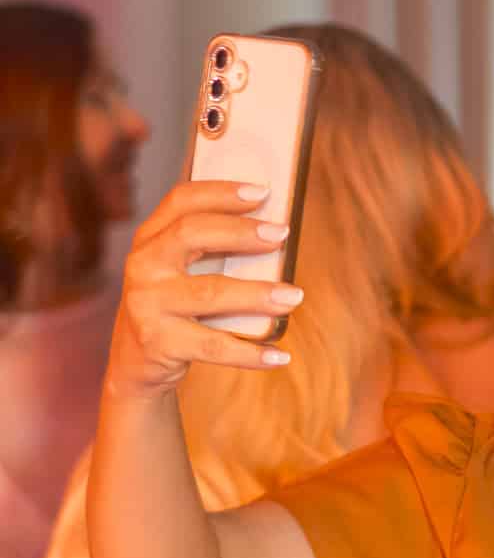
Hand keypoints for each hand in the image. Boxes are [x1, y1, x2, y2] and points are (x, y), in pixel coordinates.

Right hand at [106, 181, 297, 398]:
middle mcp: (143, 266)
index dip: (221, 192)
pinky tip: (280, 356)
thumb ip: (211, 248)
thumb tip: (276, 231)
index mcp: (150, 239)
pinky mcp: (159, 343)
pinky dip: (251, 353)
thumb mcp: (179, 270)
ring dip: (257, 294)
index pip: (181, 200)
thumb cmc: (174, 308)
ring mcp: (147, 304)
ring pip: (210, 292)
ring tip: (294, 296)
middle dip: (241, 232)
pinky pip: (214, 345)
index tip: (263, 191)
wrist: (135, 366)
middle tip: (282, 235)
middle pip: (191, 234)